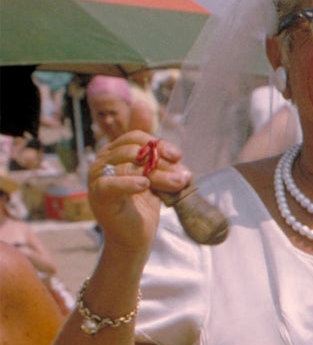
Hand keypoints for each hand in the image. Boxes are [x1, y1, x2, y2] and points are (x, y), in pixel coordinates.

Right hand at [88, 130, 190, 252]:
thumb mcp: (152, 174)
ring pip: (130, 166)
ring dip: (158, 175)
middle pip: (134, 150)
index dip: (158, 144)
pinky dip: (130, 183)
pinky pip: (113, 183)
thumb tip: (142, 104)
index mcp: (115, 153)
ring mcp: (98, 177)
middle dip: (161, 160)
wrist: (134, 240)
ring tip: (176, 184)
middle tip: (182, 174)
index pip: (135, 137)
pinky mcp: (98, 195)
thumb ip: (151, 148)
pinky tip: (144, 185)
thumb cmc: (142, 208)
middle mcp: (103, 161)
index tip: (178, 156)